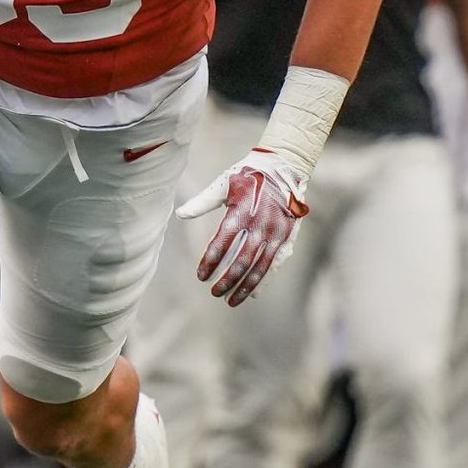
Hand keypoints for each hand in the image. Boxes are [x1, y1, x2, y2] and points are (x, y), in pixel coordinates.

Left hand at [177, 148, 308, 303]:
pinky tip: (253, 294)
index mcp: (241, 212)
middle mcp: (259, 224)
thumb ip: (202, 202)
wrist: (285, 166)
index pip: (222, 243)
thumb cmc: (248, 175)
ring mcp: (275, 232)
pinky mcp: (287, 236)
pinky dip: (263, 280)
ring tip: (230, 301)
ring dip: (244, 286)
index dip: (210, 262)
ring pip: (259, 267)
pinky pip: (274, 263)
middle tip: (214, 292)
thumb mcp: (224, 184)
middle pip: (241, 260)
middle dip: (226, 280)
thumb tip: (180, 214)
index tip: (201, 276)